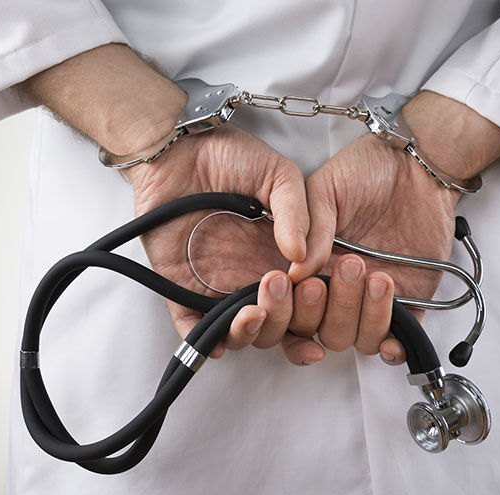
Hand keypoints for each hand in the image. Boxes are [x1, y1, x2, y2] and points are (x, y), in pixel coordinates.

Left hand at [19, 44, 314, 361]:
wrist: (179, 146)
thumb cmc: (232, 157)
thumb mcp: (279, 175)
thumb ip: (297, 213)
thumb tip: (303, 257)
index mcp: (282, 257)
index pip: (306, 300)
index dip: (318, 312)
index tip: (320, 300)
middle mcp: (253, 278)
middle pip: (277, 324)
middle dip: (284, 319)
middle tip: (278, 287)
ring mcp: (218, 285)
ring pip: (240, 332)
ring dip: (251, 332)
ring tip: (252, 313)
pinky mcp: (182, 287)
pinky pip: (191, 325)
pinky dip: (202, 342)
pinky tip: (216, 343)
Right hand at [288, 91, 499, 365]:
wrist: (418, 164)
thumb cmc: (367, 170)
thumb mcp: (326, 189)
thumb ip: (309, 228)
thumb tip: (296, 272)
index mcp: (310, 266)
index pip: (289, 310)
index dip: (286, 312)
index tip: (293, 288)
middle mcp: (337, 289)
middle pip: (322, 330)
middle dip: (330, 309)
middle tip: (346, 268)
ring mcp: (371, 299)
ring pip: (358, 338)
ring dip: (363, 317)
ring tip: (377, 278)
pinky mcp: (408, 301)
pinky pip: (398, 338)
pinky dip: (393, 345)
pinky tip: (393, 338)